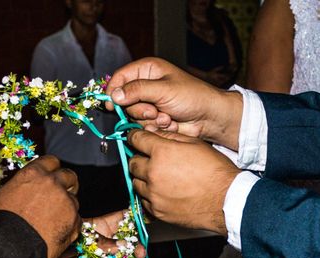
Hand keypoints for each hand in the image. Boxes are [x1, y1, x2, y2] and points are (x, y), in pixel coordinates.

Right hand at [0, 156, 80, 257]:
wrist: (9, 246)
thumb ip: (15, 188)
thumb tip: (16, 190)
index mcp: (34, 173)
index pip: (52, 161)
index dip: (51, 170)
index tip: (50, 177)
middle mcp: (53, 184)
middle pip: (69, 176)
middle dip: (66, 184)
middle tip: (58, 196)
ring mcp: (66, 202)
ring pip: (74, 200)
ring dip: (66, 207)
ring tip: (52, 222)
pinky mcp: (74, 221)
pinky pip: (77, 221)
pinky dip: (69, 226)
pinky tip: (56, 234)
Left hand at [48, 210, 145, 257]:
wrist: (35, 257)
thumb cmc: (55, 239)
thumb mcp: (81, 236)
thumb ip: (101, 241)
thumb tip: (120, 246)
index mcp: (100, 229)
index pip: (121, 222)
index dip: (134, 221)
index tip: (147, 220)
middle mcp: (101, 246)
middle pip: (124, 248)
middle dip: (135, 251)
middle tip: (140, 253)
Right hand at [105, 57, 242, 149]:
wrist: (208, 117)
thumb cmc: (192, 96)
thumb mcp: (163, 89)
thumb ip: (137, 91)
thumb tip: (114, 94)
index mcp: (147, 70)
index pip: (120, 77)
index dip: (113, 90)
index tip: (111, 104)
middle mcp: (145, 86)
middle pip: (124, 100)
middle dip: (139, 109)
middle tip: (154, 111)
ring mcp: (148, 103)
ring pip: (133, 115)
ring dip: (149, 119)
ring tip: (166, 117)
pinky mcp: (152, 118)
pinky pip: (142, 126)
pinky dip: (155, 126)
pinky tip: (169, 123)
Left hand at [127, 129, 239, 233]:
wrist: (226, 200)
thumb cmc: (215, 172)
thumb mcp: (195, 144)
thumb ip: (170, 137)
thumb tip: (153, 133)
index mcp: (162, 153)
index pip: (135, 140)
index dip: (135, 137)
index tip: (136, 139)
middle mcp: (153, 173)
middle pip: (132, 163)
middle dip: (139, 159)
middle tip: (150, 160)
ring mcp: (154, 194)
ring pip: (136, 183)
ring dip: (143, 179)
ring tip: (160, 178)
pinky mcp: (157, 211)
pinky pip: (144, 201)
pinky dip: (150, 196)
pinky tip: (163, 192)